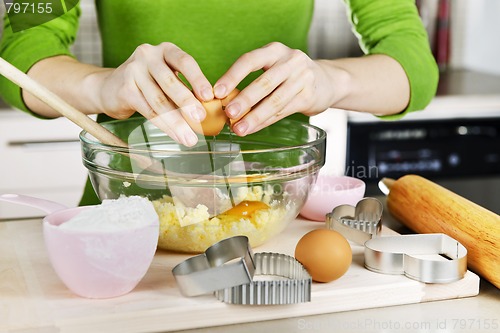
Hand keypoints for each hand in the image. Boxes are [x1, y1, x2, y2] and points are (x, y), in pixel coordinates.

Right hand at [95, 43, 213, 145]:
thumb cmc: (148, 84)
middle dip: (187, 103)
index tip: (209, 96)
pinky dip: (164, 125)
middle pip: (171, 82)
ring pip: (159, 101)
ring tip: (190, 138)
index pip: (185, 61)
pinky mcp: (125, 89)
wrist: (109, 88)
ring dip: (177, 122)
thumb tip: (210, 110)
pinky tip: (175, 135)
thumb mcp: (168, 79)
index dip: (198, 79)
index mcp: (166, 50)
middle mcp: (148, 56)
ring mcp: (134, 71)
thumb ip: (185, 89)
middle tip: (201, 119)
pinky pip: (148, 110)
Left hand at [213, 42, 335, 135]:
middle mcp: (290, 61)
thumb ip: (253, 81)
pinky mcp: (308, 96)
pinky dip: (264, 122)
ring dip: (254, 117)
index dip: (232, 76)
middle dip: (244, 100)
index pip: (250, 60)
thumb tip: (225, 104)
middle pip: (264, 82)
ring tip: (238, 128)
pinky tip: (252, 128)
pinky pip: (282, 112)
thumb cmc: (290, 76)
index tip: (217, 91)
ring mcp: (302, 78)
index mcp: (275, 51)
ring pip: (274, 100)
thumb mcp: (274, 68)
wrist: (326, 81)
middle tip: (228, 113)